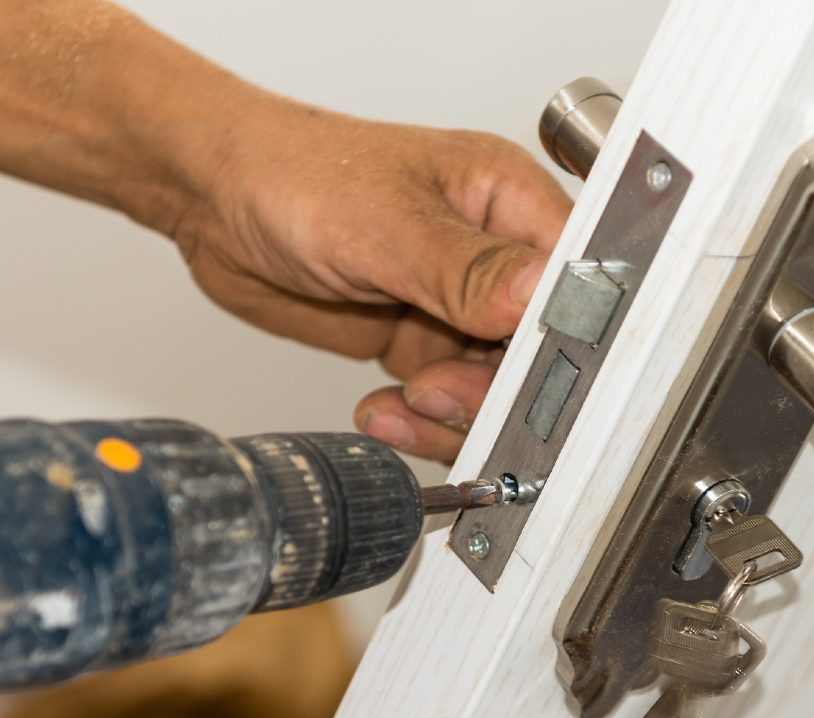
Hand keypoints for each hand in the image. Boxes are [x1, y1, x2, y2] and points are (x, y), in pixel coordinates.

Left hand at [173, 99, 571, 461]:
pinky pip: (443, 401)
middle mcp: (492, 257)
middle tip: (440, 390)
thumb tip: (538, 293)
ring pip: (492, 387)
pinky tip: (386, 412)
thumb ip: (466, 269)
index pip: (569, 281)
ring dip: (453, 413)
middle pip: (536, 349)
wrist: (218, 203)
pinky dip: (418, 421)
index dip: (561, 336)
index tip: (528, 375)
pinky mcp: (421, 341)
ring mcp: (457, 306)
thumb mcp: (385, 223)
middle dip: (495, 387)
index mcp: (506, 202)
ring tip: (407, 404)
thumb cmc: (295, 173)